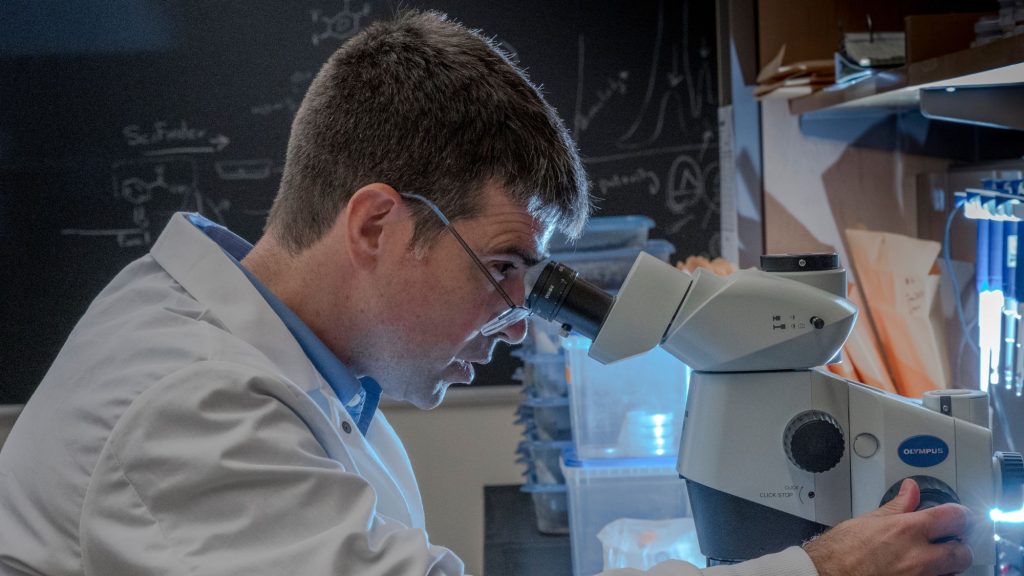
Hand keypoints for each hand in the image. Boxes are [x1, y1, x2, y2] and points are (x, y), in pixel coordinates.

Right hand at [803, 479, 972, 575]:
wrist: (826, 574)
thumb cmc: (840, 552)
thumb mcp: (869, 520)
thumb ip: (897, 506)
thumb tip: (910, 490)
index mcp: (908, 530)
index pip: (954, 517)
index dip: (958, 514)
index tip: (956, 515)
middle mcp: (919, 558)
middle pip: (962, 551)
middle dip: (957, 544)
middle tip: (947, 540)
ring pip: (953, 573)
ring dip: (947, 565)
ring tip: (931, 559)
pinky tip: (920, 572)